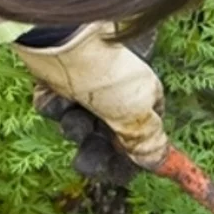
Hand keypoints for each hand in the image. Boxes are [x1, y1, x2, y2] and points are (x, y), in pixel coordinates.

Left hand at [11, 23, 168, 168]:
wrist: (64, 42)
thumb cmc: (108, 75)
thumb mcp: (136, 114)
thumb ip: (147, 142)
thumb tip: (160, 163)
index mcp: (142, 100)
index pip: (141, 139)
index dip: (130, 159)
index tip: (120, 171)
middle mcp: (114, 95)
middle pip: (106, 138)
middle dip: (97, 150)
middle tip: (88, 156)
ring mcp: (84, 88)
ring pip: (78, 125)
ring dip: (76, 127)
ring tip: (76, 115)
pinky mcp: (56, 82)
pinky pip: (53, 107)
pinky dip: (54, 106)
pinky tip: (58, 94)